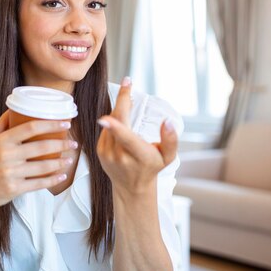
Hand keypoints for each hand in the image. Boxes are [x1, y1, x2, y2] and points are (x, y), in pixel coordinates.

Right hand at [0, 110, 76, 213]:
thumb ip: (2, 123)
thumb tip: (15, 106)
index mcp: (2, 141)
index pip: (30, 128)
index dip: (50, 124)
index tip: (66, 123)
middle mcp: (6, 156)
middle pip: (41, 147)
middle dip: (62, 144)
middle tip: (73, 143)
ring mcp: (11, 173)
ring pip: (43, 167)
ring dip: (60, 163)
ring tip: (70, 159)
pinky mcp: (14, 189)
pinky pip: (38, 183)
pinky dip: (53, 180)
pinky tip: (62, 176)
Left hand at [96, 78, 177, 195]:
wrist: (131, 187)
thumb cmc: (152, 167)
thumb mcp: (168, 157)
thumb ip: (171, 140)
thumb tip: (168, 121)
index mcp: (139, 157)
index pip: (126, 139)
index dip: (116, 126)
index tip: (106, 116)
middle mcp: (120, 156)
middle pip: (117, 122)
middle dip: (121, 101)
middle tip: (128, 83)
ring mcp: (107, 154)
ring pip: (111, 122)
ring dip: (119, 111)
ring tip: (129, 105)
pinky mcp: (99, 151)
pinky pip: (106, 128)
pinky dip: (114, 121)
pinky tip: (121, 121)